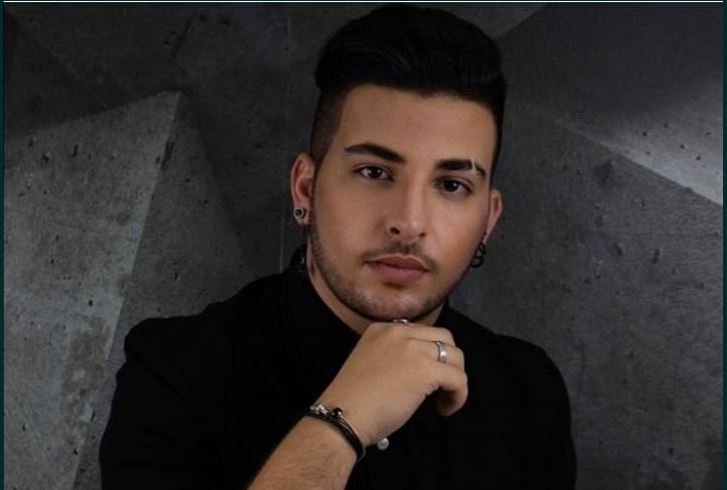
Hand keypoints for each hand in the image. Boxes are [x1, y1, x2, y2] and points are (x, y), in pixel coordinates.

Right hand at [315, 322, 467, 446]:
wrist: (342, 415)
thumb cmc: (351, 400)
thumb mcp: (369, 363)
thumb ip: (392, 356)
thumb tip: (416, 369)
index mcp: (381, 329)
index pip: (421, 333)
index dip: (429, 356)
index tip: (423, 378)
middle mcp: (399, 332)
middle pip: (444, 337)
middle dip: (449, 361)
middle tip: (441, 386)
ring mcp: (413, 348)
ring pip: (456, 356)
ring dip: (455, 378)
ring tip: (443, 399)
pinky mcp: (426, 369)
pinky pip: (459, 379)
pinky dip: (458, 396)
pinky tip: (444, 409)